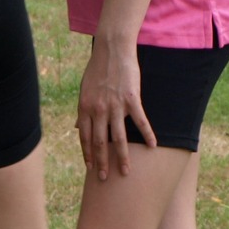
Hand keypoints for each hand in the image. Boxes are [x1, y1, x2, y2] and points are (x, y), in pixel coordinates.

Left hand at [76, 40, 150, 180]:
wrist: (112, 49)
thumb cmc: (97, 68)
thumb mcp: (84, 90)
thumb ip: (83, 110)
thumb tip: (76, 126)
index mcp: (85, 108)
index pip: (84, 138)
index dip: (88, 154)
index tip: (91, 168)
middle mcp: (98, 110)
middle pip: (100, 143)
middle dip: (102, 163)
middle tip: (105, 179)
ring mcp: (115, 106)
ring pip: (118, 138)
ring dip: (122, 157)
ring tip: (125, 172)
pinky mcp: (132, 99)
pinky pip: (140, 121)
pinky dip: (147, 134)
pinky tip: (152, 146)